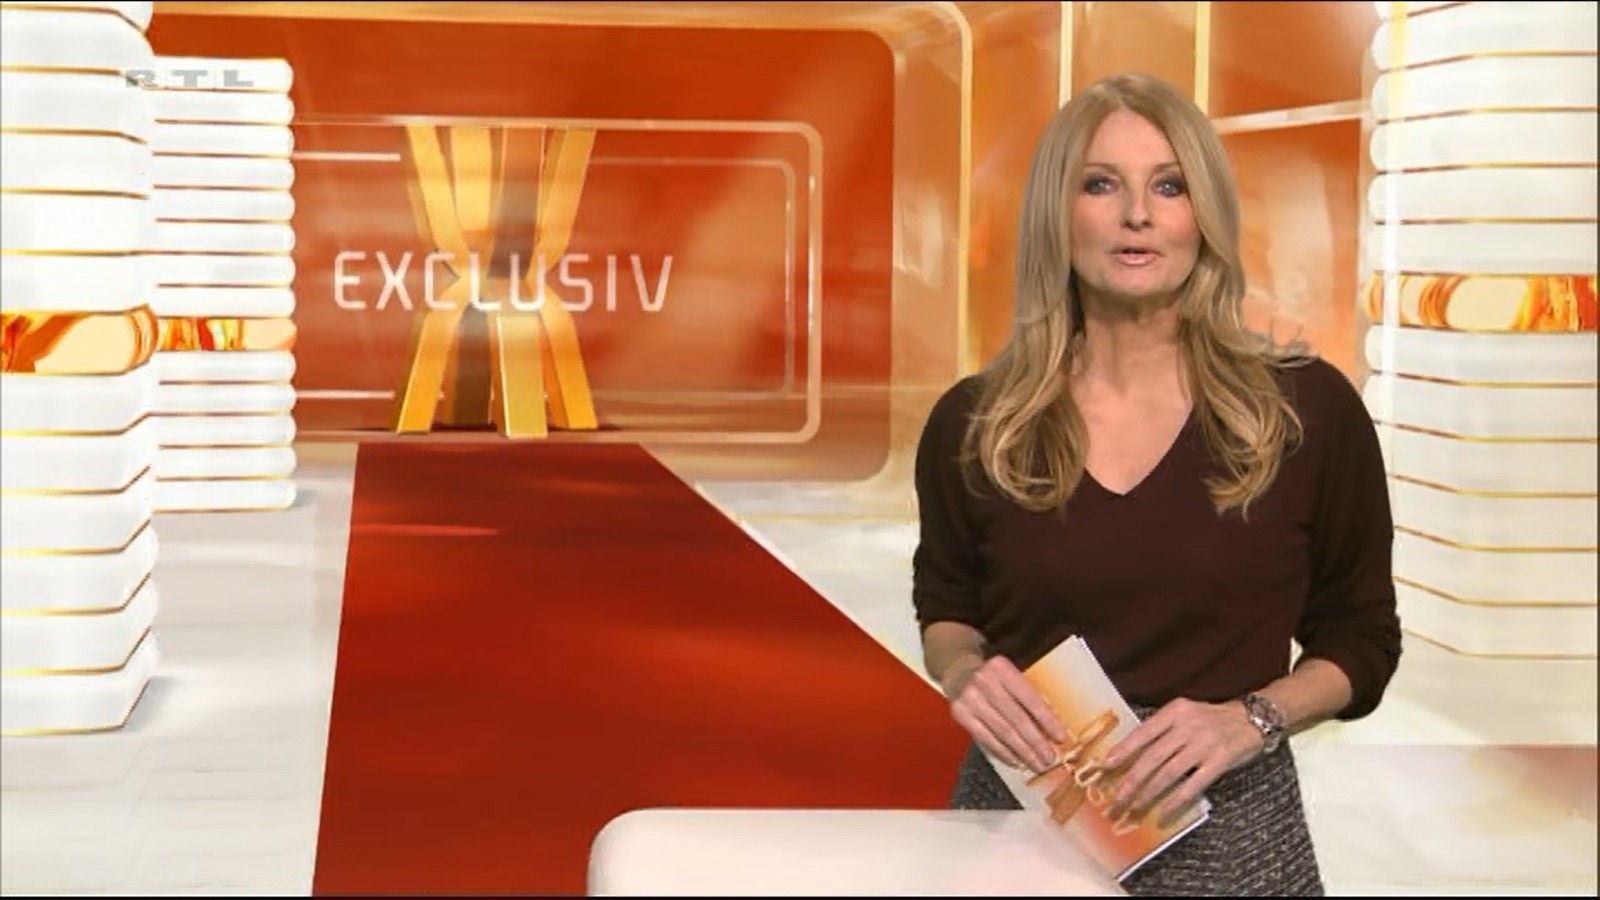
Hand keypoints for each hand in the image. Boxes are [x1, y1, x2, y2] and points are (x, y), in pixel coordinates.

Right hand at [942, 654, 1067, 772]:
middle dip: (1036, 742)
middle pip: (1016, 718)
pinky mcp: (960, 714)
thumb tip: (1051, 728)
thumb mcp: (1011, 676)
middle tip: (1049, 758)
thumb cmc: (995, 678)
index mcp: (1003, 668)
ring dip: (1022, 751)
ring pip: (1002, 731)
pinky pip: (985, 738)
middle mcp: (985, 682)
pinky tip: (1015, 761)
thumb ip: (1028, 695)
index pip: (1030, 698)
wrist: (959, 672)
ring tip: (1036, 764)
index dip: (1047, 720)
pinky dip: (1003, 752)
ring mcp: (970, 699)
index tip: (1060, 738)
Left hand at [1100, 697, 1262, 825]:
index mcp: (1175, 711)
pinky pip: (1194, 784)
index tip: (1105, 766)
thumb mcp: (1185, 714)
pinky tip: (1164, 811)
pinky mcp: (1221, 760)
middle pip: (1153, 756)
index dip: (1123, 750)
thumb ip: (1162, 729)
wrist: (1253, 718)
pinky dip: (1177, 800)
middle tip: (1116, 798)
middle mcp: (1188, 725)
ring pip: (1170, 772)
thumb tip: (1129, 753)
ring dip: (1149, 793)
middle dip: (1132, 779)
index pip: (1143, 732)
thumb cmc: (1212, 719)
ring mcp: (1205, 743)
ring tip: (1135, 807)